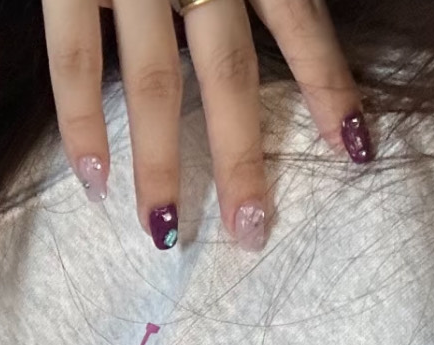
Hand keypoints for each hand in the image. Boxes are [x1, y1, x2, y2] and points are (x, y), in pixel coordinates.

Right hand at [42, 0, 367, 251]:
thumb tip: (293, 7)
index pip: (299, 21)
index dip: (330, 86)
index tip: (358, 151)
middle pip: (229, 74)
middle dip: (241, 158)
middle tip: (251, 233)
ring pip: (155, 82)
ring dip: (161, 164)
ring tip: (165, 233)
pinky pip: (75, 58)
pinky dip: (81, 123)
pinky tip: (94, 181)